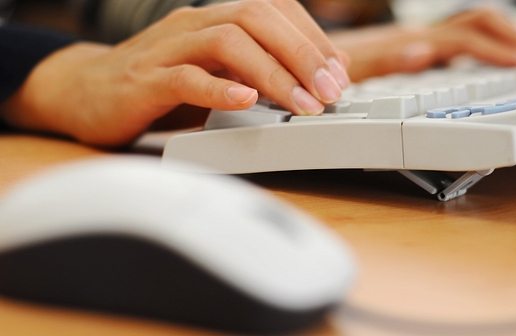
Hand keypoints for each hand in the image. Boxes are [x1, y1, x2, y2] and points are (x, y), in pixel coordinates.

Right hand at [0, 0, 349, 145]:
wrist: (86, 93)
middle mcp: (194, 25)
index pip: (274, 10)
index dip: (312, 38)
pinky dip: (219, 88)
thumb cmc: (160, 86)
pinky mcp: (144, 81)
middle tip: (330, 91)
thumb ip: (265, 71)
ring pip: (226, 42)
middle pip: (256, 17)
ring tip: (301, 104)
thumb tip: (321, 73)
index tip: (339, 74)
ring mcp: (167, 50)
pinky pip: (184, 76)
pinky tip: (245, 100)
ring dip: (272, 72)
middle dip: (302, 52)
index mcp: (216, 21)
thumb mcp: (220, 75)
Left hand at [329, 8, 515, 81]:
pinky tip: (484, 66)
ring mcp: (416, 43)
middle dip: (512, 39)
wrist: (305, 62)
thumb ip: (388, 61)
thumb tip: (424, 52)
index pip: (468, 38)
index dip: (502, 51)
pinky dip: (480, 49)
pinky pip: (455, 43)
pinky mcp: (411, 51)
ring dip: (500, 40)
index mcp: (412, 44)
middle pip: (478, 23)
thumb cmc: (326, 69)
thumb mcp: (354, 71)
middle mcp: (418, 39)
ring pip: (469, 29)